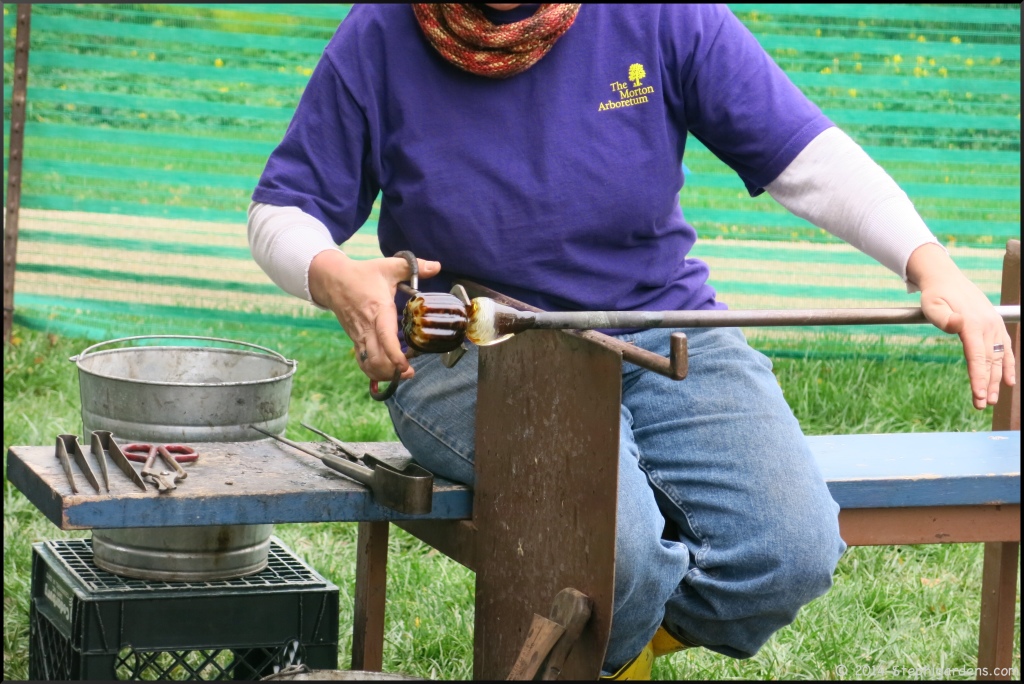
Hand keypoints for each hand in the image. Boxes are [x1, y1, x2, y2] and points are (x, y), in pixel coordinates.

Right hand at [308, 251, 440, 381]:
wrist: (332, 280)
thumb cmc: (362, 274)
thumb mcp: (389, 266)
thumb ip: (414, 267)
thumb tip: (437, 266)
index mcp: (378, 309)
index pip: (384, 336)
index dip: (395, 354)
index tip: (405, 365)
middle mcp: (367, 327)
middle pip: (377, 358)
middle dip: (393, 370)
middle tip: (411, 371)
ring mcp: (359, 336)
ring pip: (369, 363)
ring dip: (385, 373)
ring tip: (402, 373)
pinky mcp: (355, 340)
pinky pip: (363, 362)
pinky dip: (375, 371)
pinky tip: (388, 371)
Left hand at [908, 243, 1015, 409]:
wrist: (946, 280)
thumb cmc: (935, 295)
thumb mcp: (932, 305)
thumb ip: (943, 318)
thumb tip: (956, 324)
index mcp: (972, 324)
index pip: (977, 357)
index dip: (979, 377)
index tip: (978, 395)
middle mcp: (988, 327)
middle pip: (989, 362)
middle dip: (987, 385)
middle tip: (981, 405)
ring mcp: (994, 327)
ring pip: (998, 359)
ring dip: (997, 380)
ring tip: (992, 400)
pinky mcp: (994, 327)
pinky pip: (1005, 350)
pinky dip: (1008, 366)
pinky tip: (1009, 382)